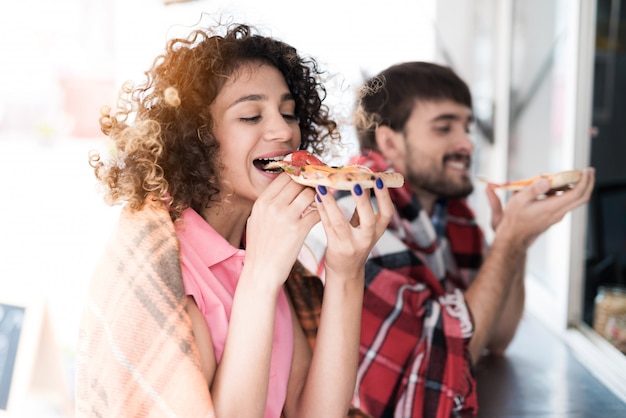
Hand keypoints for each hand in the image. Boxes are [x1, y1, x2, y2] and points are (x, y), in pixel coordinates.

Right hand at [244, 173, 320, 287]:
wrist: (260, 273)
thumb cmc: (259, 249)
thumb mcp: (256, 221)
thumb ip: (267, 206)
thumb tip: (279, 193)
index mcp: (262, 202)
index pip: (284, 177)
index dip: (298, 174)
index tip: (308, 175)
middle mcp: (272, 206)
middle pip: (298, 182)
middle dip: (311, 182)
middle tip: (322, 183)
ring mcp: (285, 217)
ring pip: (309, 194)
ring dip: (319, 195)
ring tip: (325, 198)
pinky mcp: (298, 230)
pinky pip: (317, 212)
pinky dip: (323, 210)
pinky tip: (326, 213)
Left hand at [315, 179, 393, 279]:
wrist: (346, 271)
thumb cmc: (356, 243)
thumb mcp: (365, 227)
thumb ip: (364, 207)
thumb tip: (363, 180)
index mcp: (378, 230)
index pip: (387, 213)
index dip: (384, 197)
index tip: (379, 180)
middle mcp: (367, 239)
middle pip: (368, 221)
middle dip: (363, 202)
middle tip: (357, 184)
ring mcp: (350, 245)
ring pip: (340, 222)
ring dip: (331, 203)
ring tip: (323, 187)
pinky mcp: (335, 247)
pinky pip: (327, 226)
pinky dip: (321, 210)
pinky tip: (317, 197)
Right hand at [486, 167, 594, 248]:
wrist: (514, 237)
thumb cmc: (514, 219)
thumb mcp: (518, 200)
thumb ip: (534, 189)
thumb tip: (547, 180)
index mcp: (551, 207)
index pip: (576, 194)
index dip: (584, 181)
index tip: (586, 170)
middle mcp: (558, 213)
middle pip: (582, 198)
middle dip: (588, 183)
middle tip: (588, 171)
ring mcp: (557, 216)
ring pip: (574, 200)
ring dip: (576, 187)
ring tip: (565, 176)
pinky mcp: (554, 216)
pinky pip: (565, 203)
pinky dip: (565, 192)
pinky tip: (552, 187)